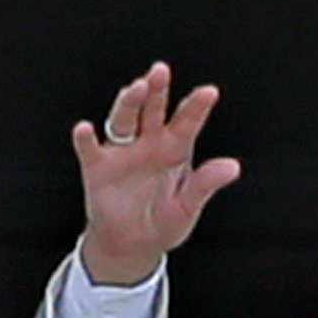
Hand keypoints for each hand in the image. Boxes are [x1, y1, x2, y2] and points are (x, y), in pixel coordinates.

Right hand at [73, 61, 241, 287]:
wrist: (133, 246)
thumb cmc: (163, 222)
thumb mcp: (188, 206)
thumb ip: (205, 184)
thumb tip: (233, 168)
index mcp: (175, 147)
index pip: (187, 121)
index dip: (197, 106)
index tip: (209, 92)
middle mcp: (148, 141)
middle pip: (152, 109)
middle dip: (157, 90)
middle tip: (161, 71)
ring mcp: (122, 151)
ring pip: (124, 119)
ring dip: (129, 102)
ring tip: (136, 88)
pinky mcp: (97, 166)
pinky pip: (90, 149)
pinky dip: (85, 139)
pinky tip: (84, 129)